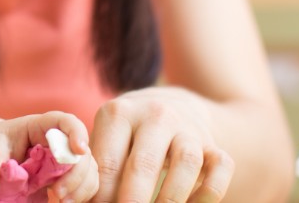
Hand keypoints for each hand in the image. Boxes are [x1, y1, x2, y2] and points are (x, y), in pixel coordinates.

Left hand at [0, 111, 99, 201]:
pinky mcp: (71, 174)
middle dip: (76, 174)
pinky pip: (86, 184)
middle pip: (82, 152)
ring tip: (60, 202)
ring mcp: (70, 158)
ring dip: (80, 188)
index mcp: (44, 125)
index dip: (77, 133)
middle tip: (58, 193)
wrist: (1, 155)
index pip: (67, 121)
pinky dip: (80, 195)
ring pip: (89, 170)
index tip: (79, 149)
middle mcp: (63, 139)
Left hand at [90, 87, 233, 202]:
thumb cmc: (128, 134)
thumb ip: (94, 168)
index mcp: (120, 113)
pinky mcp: (213, 142)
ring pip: (187, 163)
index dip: (102, 196)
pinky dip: (209, 192)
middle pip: (145, 163)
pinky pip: (221, 167)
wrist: (173, 105)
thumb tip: (76, 201)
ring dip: (171, 198)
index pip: (108, 162)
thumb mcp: (107, 138)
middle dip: (133, 200)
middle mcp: (156, 115)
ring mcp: (188, 128)